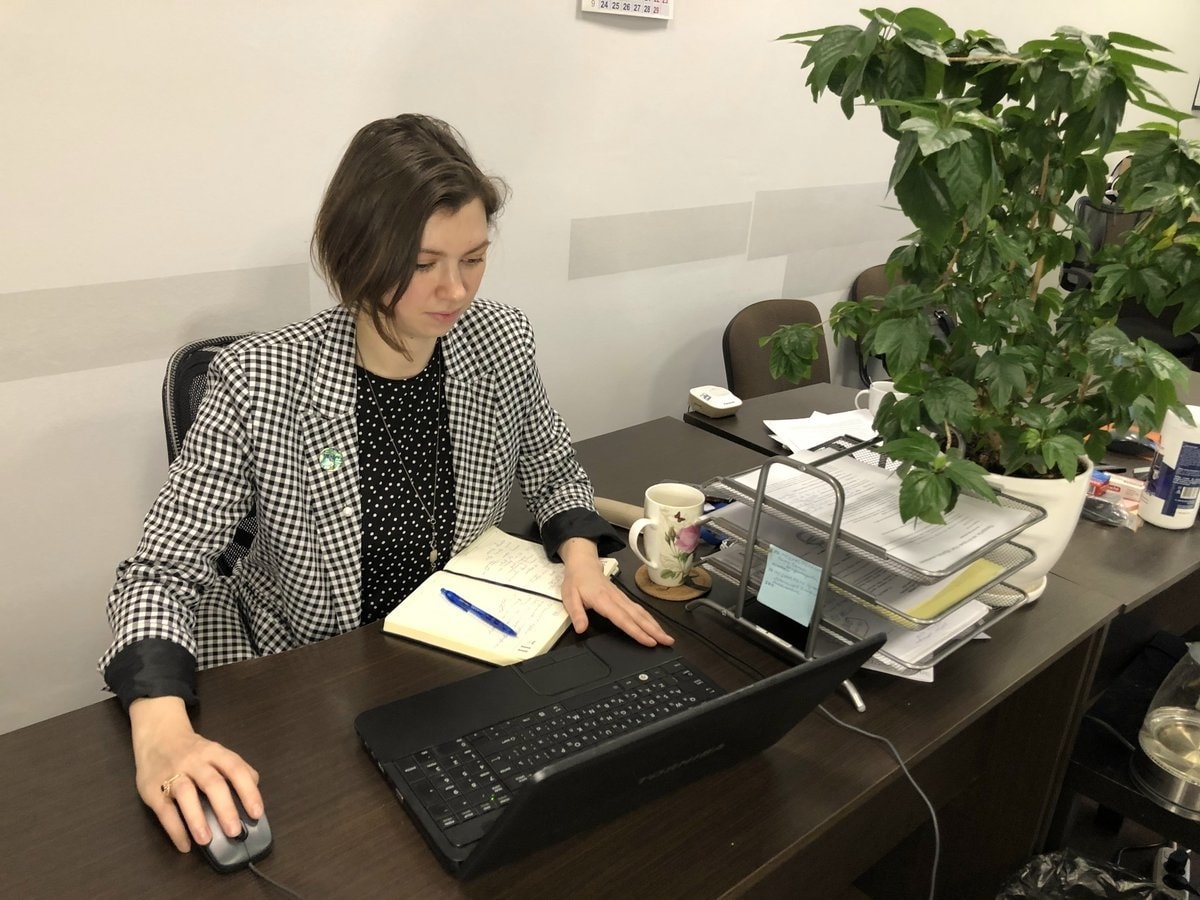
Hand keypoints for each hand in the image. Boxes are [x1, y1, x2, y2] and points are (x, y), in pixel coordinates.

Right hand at [129, 696, 262, 851]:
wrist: (157, 736)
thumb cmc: (193, 751)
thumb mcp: (216, 752)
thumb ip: (234, 768)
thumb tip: (254, 791)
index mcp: (215, 752)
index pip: (236, 769)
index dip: (248, 791)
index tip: (257, 813)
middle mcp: (195, 761)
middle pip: (212, 783)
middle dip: (225, 808)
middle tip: (234, 832)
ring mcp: (172, 773)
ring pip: (186, 794)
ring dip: (197, 819)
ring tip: (206, 841)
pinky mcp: (152, 788)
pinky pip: (164, 810)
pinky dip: (175, 830)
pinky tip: (184, 846)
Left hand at [558, 537, 672, 646]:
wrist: (583, 564)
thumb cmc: (576, 580)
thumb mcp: (569, 597)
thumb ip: (576, 614)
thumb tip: (581, 629)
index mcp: (603, 600)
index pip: (623, 619)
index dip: (637, 631)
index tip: (649, 641)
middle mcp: (616, 598)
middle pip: (638, 616)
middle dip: (654, 630)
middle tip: (667, 641)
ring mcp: (622, 597)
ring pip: (641, 612)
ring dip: (655, 625)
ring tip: (666, 637)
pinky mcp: (623, 598)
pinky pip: (639, 609)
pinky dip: (649, 619)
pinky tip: (655, 626)